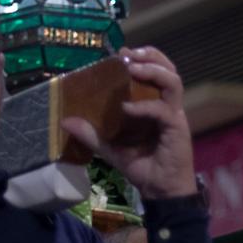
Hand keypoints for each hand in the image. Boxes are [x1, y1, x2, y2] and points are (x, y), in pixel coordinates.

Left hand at [59, 47, 197, 201]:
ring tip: (133, 68)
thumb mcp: (110, 147)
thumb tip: (65, 120)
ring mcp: (174, 114)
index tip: (120, 52)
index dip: (142, 57)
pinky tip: (128, 107)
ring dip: (153, 71)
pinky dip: (145, 106)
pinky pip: (162, 110)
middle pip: (168, 69)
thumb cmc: (141, 165)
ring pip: (173, 81)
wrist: (160, 190)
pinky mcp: (177, 128)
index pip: (156, 70)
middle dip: (150, 56)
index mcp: (155, 103)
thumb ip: (92, 133)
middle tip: (128, 54)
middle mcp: (167, 104)